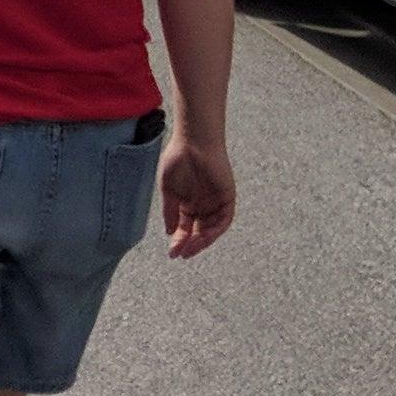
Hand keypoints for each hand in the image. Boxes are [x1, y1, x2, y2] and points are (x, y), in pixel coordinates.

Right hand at [159, 131, 236, 257]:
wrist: (193, 142)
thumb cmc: (178, 159)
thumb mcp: (168, 189)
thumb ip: (170, 211)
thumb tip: (169, 232)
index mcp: (187, 203)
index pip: (185, 227)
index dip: (180, 241)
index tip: (173, 253)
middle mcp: (202, 205)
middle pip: (198, 231)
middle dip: (191, 244)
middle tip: (181, 254)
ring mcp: (215, 202)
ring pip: (211, 228)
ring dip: (203, 240)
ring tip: (192, 248)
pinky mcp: (227, 197)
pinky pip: (224, 219)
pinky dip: (215, 229)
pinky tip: (204, 236)